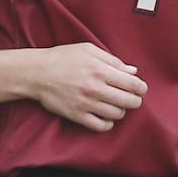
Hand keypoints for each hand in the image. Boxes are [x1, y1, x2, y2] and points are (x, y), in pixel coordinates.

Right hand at [24, 44, 147, 131]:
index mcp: (100, 70)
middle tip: (132, 98)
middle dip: (135, 100)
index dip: (142, 88)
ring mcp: (86, 104)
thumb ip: (112, 60)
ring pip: (117, 114)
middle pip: (129, 102)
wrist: (36, 73)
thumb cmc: (62, 58)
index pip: (133, 84)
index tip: (140, 88)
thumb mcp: (88, 50)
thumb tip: (132, 71)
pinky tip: (105, 116)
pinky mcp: (77, 115)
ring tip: (115, 104)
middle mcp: (95, 88)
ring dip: (121, 110)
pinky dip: (107, 123)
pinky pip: (101, 126)